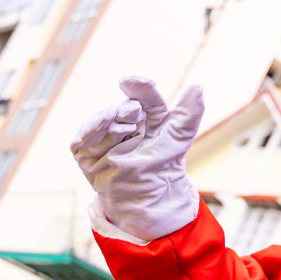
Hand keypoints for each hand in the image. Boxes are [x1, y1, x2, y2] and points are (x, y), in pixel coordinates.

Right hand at [71, 77, 204, 241]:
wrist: (146, 198)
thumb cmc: (163, 166)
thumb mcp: (179, 138)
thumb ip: (189, 114)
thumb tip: (197, 87)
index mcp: (149, 115)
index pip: (145, 95)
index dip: (140, 87)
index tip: (131, 82)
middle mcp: (125, 120)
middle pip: (121, 107)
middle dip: (125, 110)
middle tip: (133, 116)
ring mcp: (104, 134)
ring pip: (102, 119)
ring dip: (109, 121)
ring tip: (123, 131)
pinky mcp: (86, 150)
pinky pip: (82, 137)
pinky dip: (90, 132)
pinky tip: (97, 128)